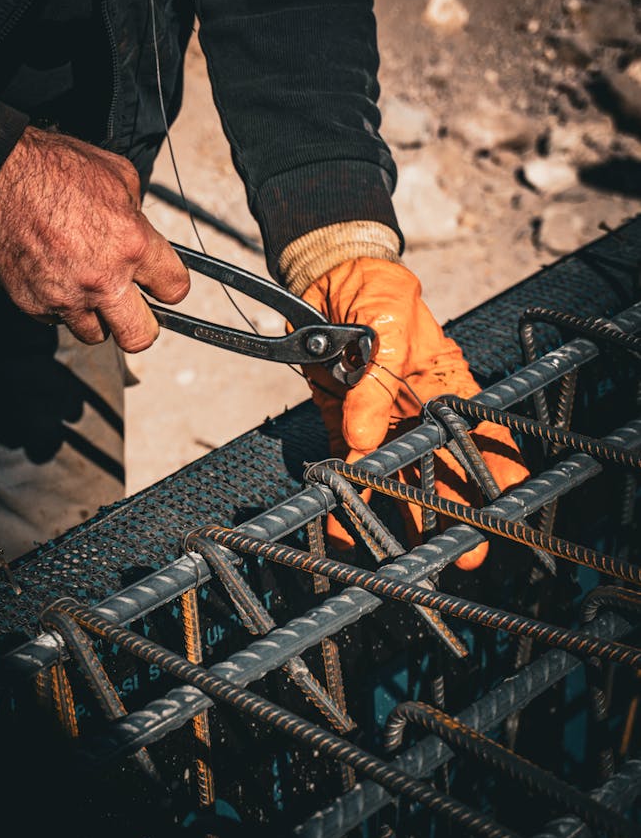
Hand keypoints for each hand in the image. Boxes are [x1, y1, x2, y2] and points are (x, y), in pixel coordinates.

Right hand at [0, 126, 189, 352]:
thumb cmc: (56, 167)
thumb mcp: (119, 177)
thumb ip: (138, 216)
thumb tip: (143, 233)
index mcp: (132, 246)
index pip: (175, 290)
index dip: (170, 286)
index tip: (161, 283)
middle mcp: (103, 279)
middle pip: (140, 336)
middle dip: (142, 325)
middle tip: (134, 308)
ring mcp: (66, 297)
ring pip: (95, 334)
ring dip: (98, 317)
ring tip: (89, 290)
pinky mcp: (33, 304)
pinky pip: (57, 320)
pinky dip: (61, 306)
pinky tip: (57, 279)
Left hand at [302, 258, 527, 567]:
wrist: (328, 279)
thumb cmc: (377, 291)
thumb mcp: (386, 322)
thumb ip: (378, 379)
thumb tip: (365, 436)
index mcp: (445, 384)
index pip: (478, 432)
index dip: (497, 469)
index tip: (510, 505)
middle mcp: (418, 410)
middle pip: (440, 466)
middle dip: (452, 510)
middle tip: (462, 552)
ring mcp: (381, 420)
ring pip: (395, 474)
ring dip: (401, 514)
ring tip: (407, 558)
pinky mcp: (344, 422)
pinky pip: (346, 464)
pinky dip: (343, 493)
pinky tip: (341, 526)